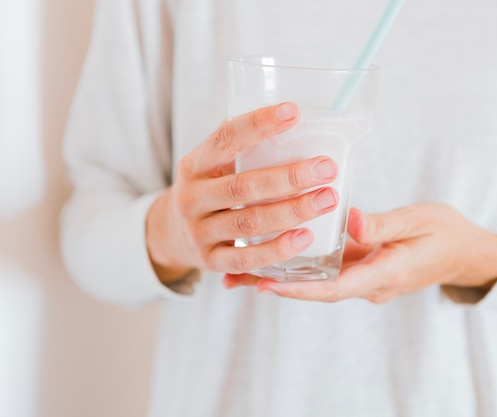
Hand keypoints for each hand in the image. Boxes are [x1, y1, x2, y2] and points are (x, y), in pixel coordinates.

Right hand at [146, 103, 339, 284]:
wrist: (169, 235)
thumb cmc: (205, 190)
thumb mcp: (208, 165)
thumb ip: (239, 148)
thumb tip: (291, 117)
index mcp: (193, 165)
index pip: (224, 139)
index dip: (258, 124)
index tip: (294, 112)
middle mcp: (191, 198)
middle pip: (243, 187)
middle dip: (289, 177)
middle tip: (327, 168)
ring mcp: (198, 232)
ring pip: (249, 222)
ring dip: (292, 211)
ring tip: (327, 199)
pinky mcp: (209, 261)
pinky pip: (246, 258)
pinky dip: (276, 250)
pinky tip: (305, 237)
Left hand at [223, 203, 496, 302]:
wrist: (465, 252)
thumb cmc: (445, 233)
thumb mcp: (419, 220)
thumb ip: (383, 224)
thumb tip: (349, 220)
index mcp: (385, 274)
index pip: (336, 288)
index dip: (299, 288)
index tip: (266, 283)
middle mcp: (370, 283)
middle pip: (316, 289)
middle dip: (277, 285)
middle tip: (235, 279)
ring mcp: (365, 278)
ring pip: (317, 282)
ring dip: (281, 277)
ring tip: (239, 273)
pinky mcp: (361, 268)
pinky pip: (326, 272)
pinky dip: (299, 267)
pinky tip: (273, 256)